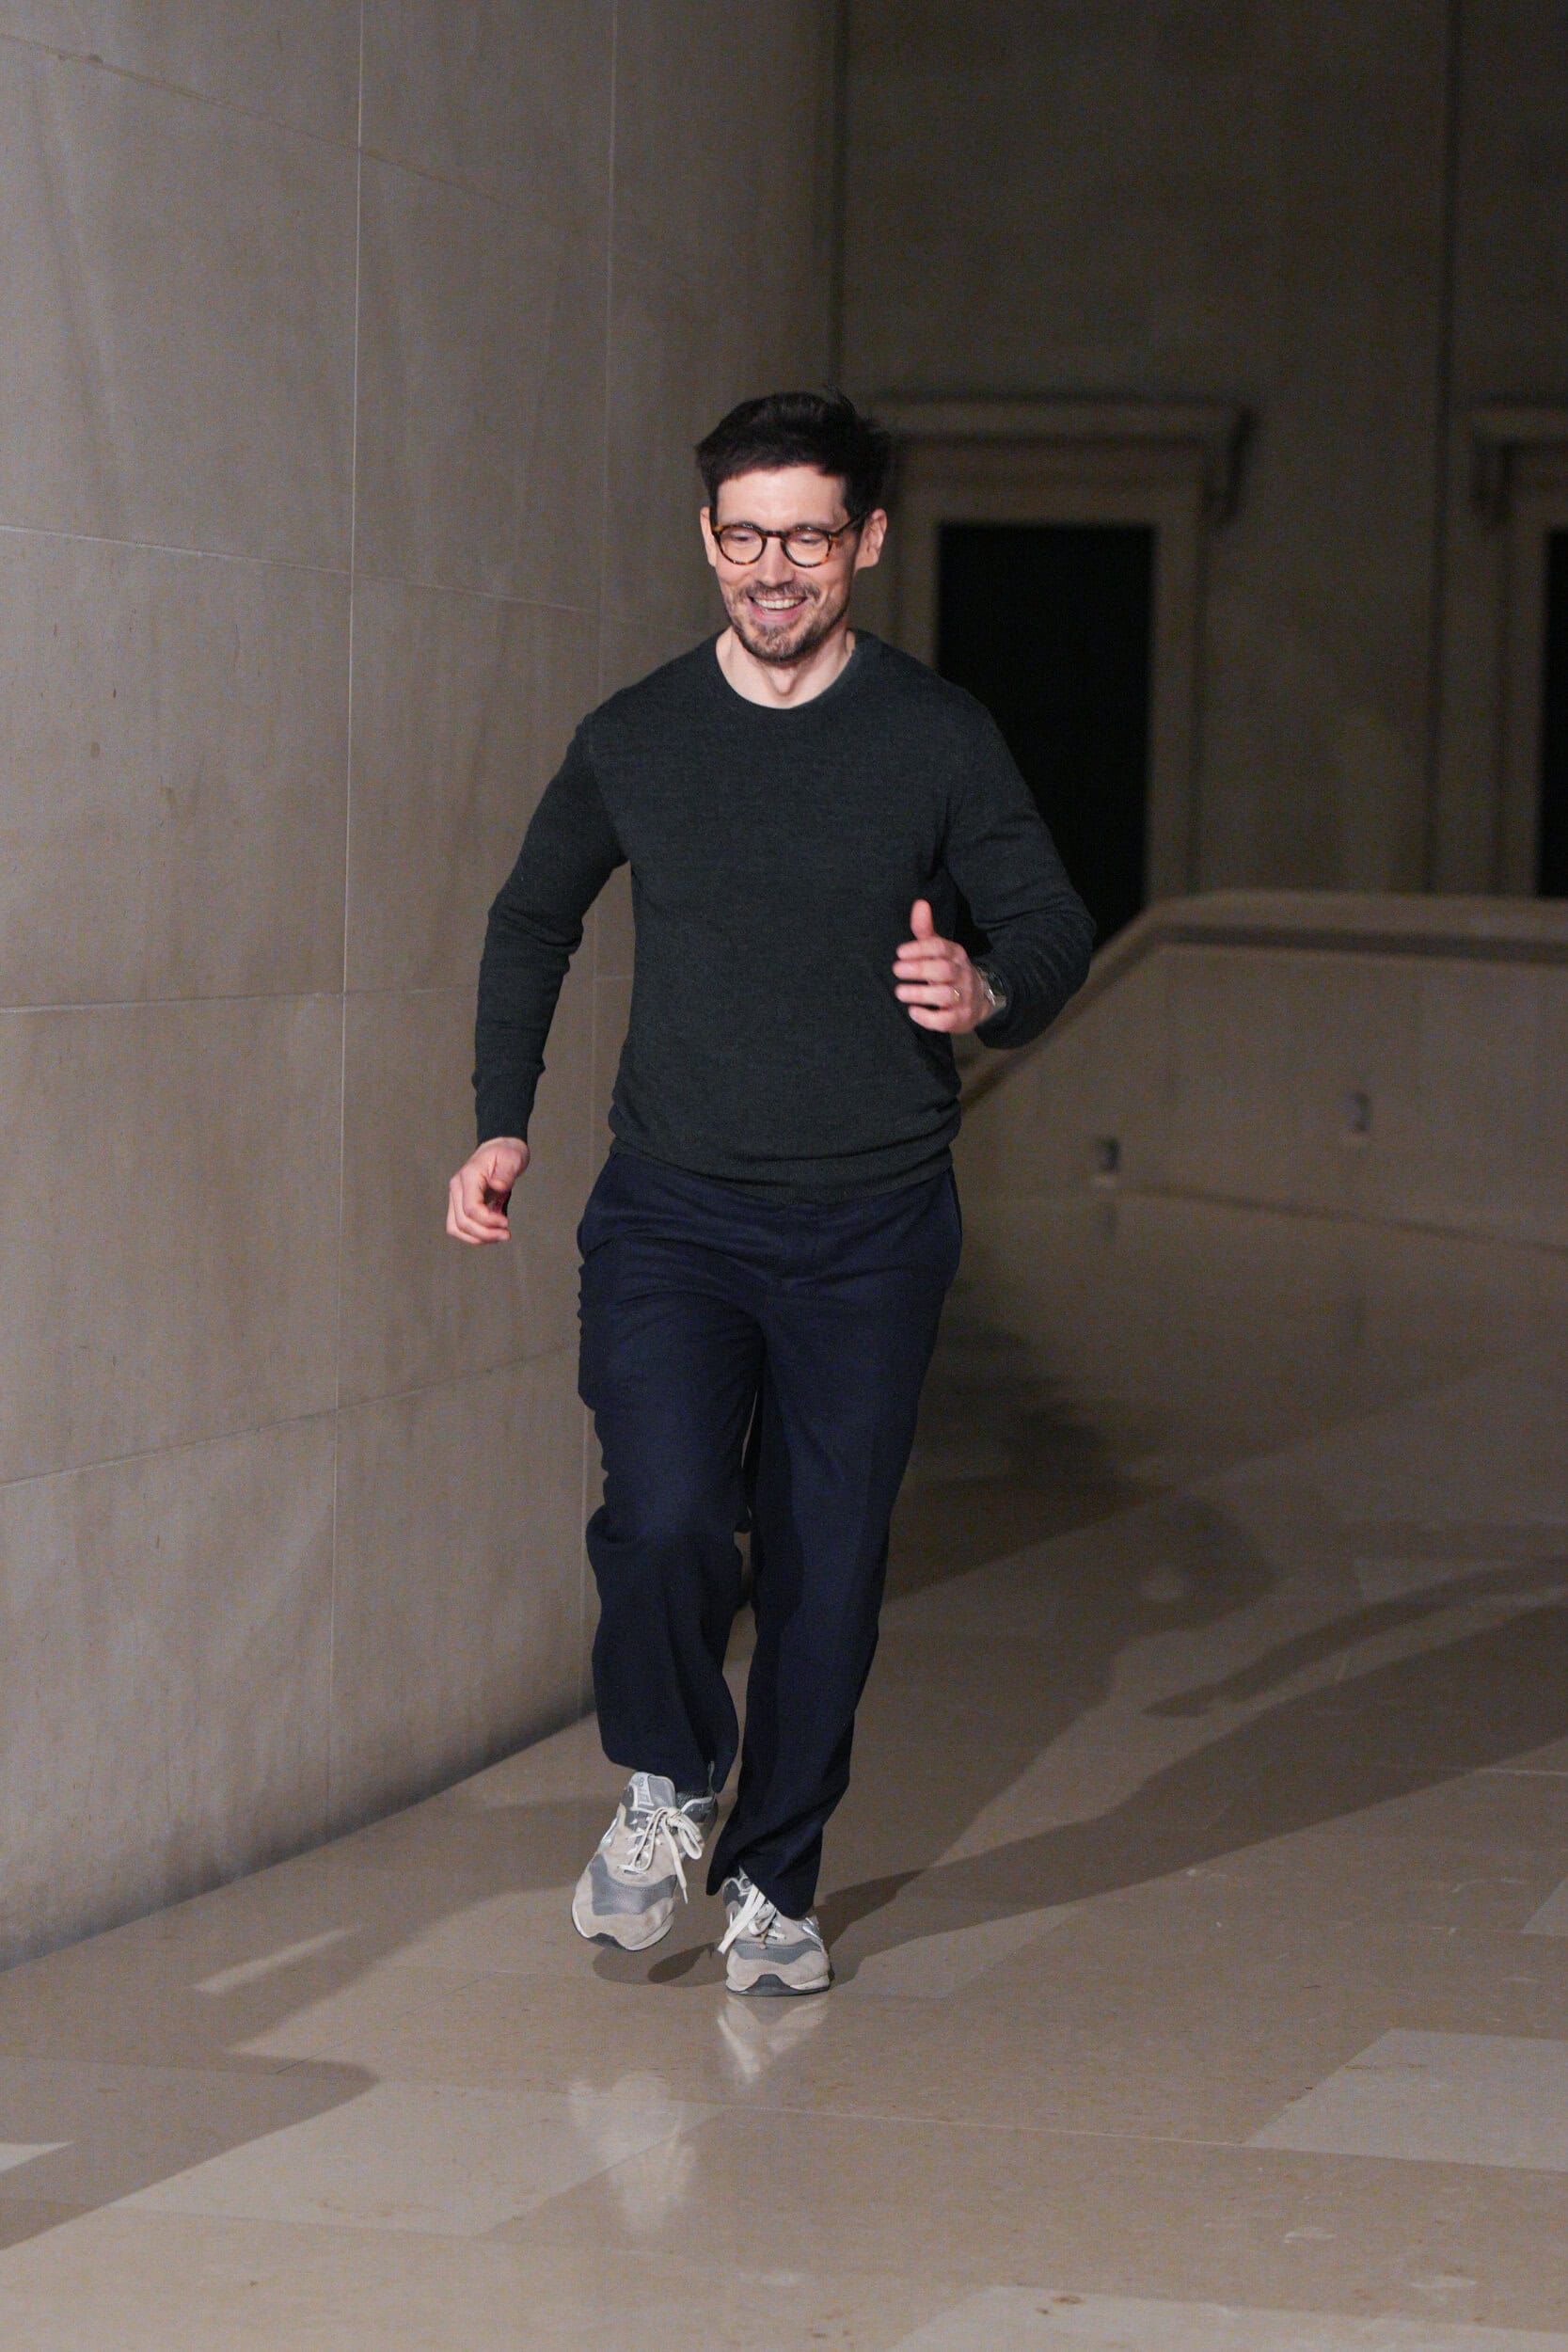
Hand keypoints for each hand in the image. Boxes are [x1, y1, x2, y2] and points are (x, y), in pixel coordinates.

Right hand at [446, 1136, 527, 1244]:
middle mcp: (457, 1188)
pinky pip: (460, 1227)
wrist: (499, 1148)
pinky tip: (492, 1232)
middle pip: (462, 1222)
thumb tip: (498, 1186)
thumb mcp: (512, 1158)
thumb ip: (505, 1173)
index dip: (488, 1221)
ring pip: (456, 1228)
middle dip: (485, 1234)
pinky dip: (475, 1235)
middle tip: (507, 1235)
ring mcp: (456, 1197)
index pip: (470, 1208)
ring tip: (500, 1236)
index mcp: (468, 1176)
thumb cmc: (506, 1153)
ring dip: (478, 1238)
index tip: (506, 1222)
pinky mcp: (460, 1204)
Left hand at [893, 899, 989, 1033]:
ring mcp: (963, 997)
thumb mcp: (940, 950)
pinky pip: (946, 1020)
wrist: (979, 999)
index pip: (941, 948)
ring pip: (944, 995)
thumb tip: (919, 903)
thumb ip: (926, 930)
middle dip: (918, 969)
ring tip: (900, 991)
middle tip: (896, 969)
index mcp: (955, 955)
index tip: (900, 952)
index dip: (920, 948)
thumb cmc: (949, 971)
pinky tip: (913, 1011)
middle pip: (943, 969)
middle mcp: (961, 974)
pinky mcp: (960, 1019)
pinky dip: (928, 1018)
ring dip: (919, 994)